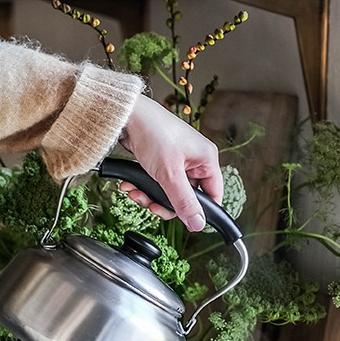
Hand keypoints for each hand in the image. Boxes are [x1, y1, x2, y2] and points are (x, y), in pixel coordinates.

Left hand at [117, 96, 222, 231]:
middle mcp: (195, 159)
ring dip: (150, 196)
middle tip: (151, 206)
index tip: (184, 220)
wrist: (126, 115)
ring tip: (136, 193)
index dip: (199, 210)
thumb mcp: (169, 175)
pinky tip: (131, 185)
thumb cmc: (153, 133)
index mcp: (206, 159)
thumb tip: (198, 224)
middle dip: (165, 203)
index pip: (213, 195)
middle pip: (187, 196)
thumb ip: (184, 202)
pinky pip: (157, 182)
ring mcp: (178, 160)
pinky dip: (144, 186)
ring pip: (169, 191)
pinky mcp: (161, 160)